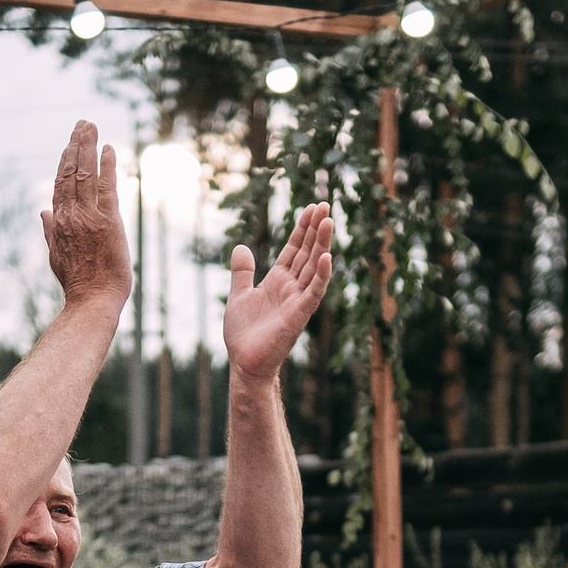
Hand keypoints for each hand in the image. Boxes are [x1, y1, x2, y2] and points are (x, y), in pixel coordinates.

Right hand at [38, 121, 130, 315]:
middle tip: (82, 124)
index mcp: (58, 222)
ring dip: (88, 147)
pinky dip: (107, 166)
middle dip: (76, 145)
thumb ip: (51, 232)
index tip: (70, 144)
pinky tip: (109, 149)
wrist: (92, 302)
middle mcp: (70, 215)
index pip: (60, 184)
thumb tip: (43, 212)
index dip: (65, 161)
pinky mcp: (108, 222)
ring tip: (91, 126)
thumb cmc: (78, 284)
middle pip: (71, 172)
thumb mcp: (57, 256)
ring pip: (86, 174)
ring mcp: (88, 217)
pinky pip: (106, 187)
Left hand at [224, 204, 333, 383]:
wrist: (244, 363)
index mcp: (278, 281)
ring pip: (314, 267)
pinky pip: (313, 292)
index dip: (302, 228)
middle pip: (307, 252)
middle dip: (316, 229)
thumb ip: (242, 272)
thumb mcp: (238, 295)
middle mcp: (291, 288)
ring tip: (329, 221)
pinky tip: (326, 257)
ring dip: (322, 245)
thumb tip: (240, 247)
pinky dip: (321, 276)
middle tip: (325, 205)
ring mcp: (297, 300)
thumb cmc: (244, 335)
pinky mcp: (299, 315)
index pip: (294, 249)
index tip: (311, 208)